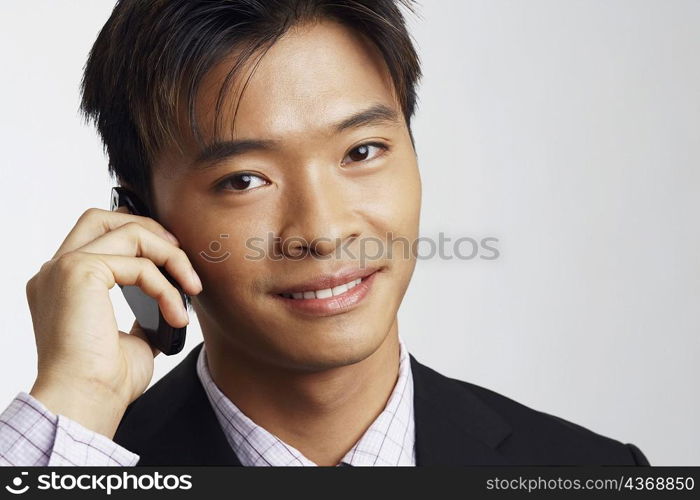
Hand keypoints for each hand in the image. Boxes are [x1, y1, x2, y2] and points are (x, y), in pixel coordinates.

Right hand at [25, 207, 201, 437]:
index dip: (137, 236)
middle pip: (103, 218)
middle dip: (150, 229)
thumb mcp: (130, 338)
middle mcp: (55, 271)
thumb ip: (142, 312)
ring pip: (128, 232)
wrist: (84, 402)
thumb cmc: (104, 381)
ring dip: (170, 257)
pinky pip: (139, 264)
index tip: (173, 258)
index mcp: (61, 285)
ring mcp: (64, 268)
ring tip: (191, 288)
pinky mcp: (78, 271)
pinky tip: (176, 316)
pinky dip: (166, 287)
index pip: (96, 236)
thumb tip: (168, 302)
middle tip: (181, 258)